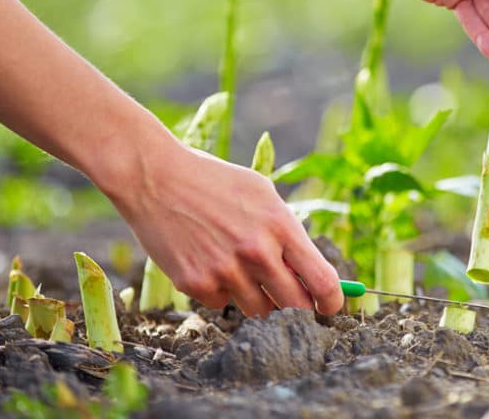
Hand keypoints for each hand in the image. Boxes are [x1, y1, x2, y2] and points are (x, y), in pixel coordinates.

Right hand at [106, 136, 343, 316]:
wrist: (156, 177)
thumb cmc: (216, 182)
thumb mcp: (262, 194)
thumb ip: (288, 233)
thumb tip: (313, 274)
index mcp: (281, 226)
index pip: (322, 281)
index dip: (332, 301)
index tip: (330, 306)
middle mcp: (257, 252)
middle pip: (295, 307)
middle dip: (300, 309)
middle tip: (294, 301)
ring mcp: (225, 271)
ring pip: (258, 310)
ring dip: (258, 299)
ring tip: (241, 267)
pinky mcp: (195, 284)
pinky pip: (222, 304)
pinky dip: (221, 291)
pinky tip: (208, 260)